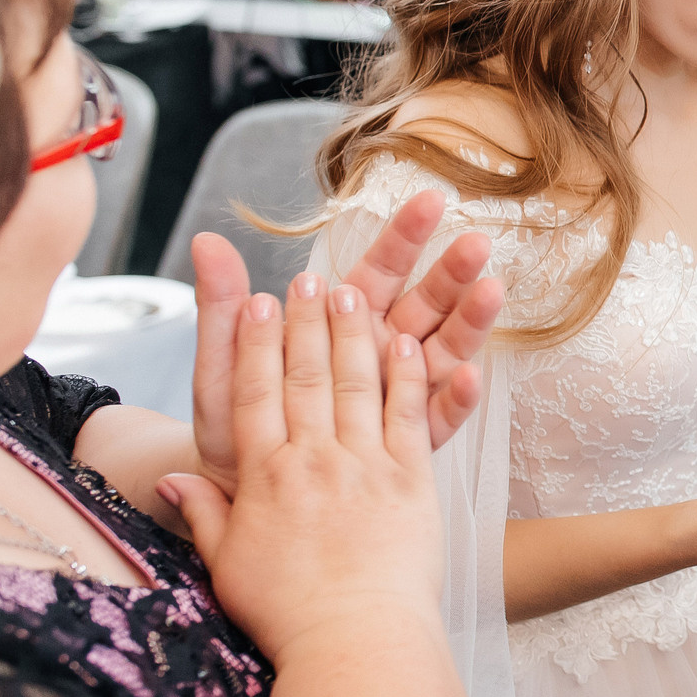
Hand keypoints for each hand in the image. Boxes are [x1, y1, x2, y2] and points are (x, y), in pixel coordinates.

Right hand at [161, 277, 447, 664]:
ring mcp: (366, 466)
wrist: (354, 640)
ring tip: (351, 291)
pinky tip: (407, 341)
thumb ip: (203, 513)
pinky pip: (409, 414)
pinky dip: (408, 373)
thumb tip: (171, 482)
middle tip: (305, 278)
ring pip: (357, 383)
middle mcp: (313, 461)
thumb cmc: (286, 612)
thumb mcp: (227, 564)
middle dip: (303, 322)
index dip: (254, 344)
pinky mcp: (412, 479)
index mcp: (264, 477)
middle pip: (305, 376)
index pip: (254, 394)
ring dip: (353, 333)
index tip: (256, 303)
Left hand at [189, 203, 502, 496]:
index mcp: (338, 327)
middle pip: (422, 306)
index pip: (378, 272)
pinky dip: (455, 398)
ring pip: (441, 354)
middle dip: (451, 272)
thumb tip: (205, 241)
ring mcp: (396, 398)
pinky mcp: (406, 445)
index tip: (430, 200)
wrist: (235, 495)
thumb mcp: (223, 365)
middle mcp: (376, 356)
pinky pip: (435, 418)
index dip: (403, 237)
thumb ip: (224, 306)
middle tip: (476, 243)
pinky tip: (472, 377)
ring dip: (467, 323)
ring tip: (491, 293)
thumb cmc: (231, 429)